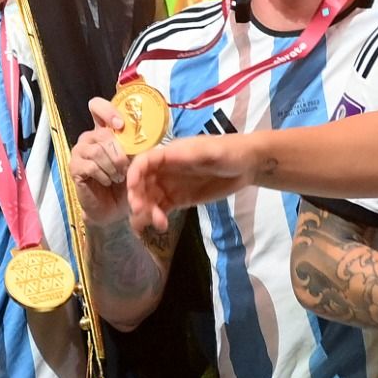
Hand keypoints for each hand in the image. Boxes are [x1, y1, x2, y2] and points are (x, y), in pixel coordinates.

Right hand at [70, 97, 133, 224]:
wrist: (114, 209)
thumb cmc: (125, 182)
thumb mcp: (134, 160)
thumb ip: (134, 144)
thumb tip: (143, 134)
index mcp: (103, 131)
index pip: (97, 106)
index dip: (107, 111)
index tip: (120, 125)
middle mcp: (89, 138)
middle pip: (102, 133)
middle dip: (119, 152)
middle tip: (125, 168)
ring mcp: (79, 152)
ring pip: (97, 150)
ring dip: (112, 166)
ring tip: (118, 177)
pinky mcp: (74, 167)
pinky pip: (90, 166)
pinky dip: (103, 175)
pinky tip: (107, 182)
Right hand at [125, 134, 256, 234]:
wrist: (245, 165)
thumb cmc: (227, 151)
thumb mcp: (208, 151)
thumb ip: (187, 154)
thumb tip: (165, 155)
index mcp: (168, 154)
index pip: (143, 162)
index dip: (133, 174)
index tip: (132, 190)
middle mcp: (164, 170)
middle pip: (141, 183)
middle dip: (137, 197)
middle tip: (142, 212)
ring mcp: (170, 186)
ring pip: (148, 198)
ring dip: (147, 211)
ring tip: (159, 223)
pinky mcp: (178, 200)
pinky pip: (160, 209)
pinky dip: (156, 217)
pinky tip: (162, 226)